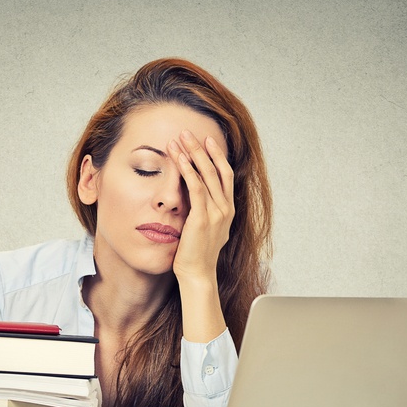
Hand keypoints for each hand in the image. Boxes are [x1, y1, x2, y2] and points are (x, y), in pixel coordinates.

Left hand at [167, 130, 235, 284]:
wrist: (197, 274)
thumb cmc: (196, 254)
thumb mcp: (204, 228)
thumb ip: (202, 211)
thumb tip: (192, 198)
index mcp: (228, 210)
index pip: (225, 175)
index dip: (217, 156)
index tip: (207, 140)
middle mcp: (225, 208)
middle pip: (216, 169)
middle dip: (202, 148)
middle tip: (188, 132)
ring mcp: (216, 213)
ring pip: (206, 174)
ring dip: (192, 154)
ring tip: (180, 138)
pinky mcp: (202, 218)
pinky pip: (195, 187)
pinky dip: (187, 170)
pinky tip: (178, 158)